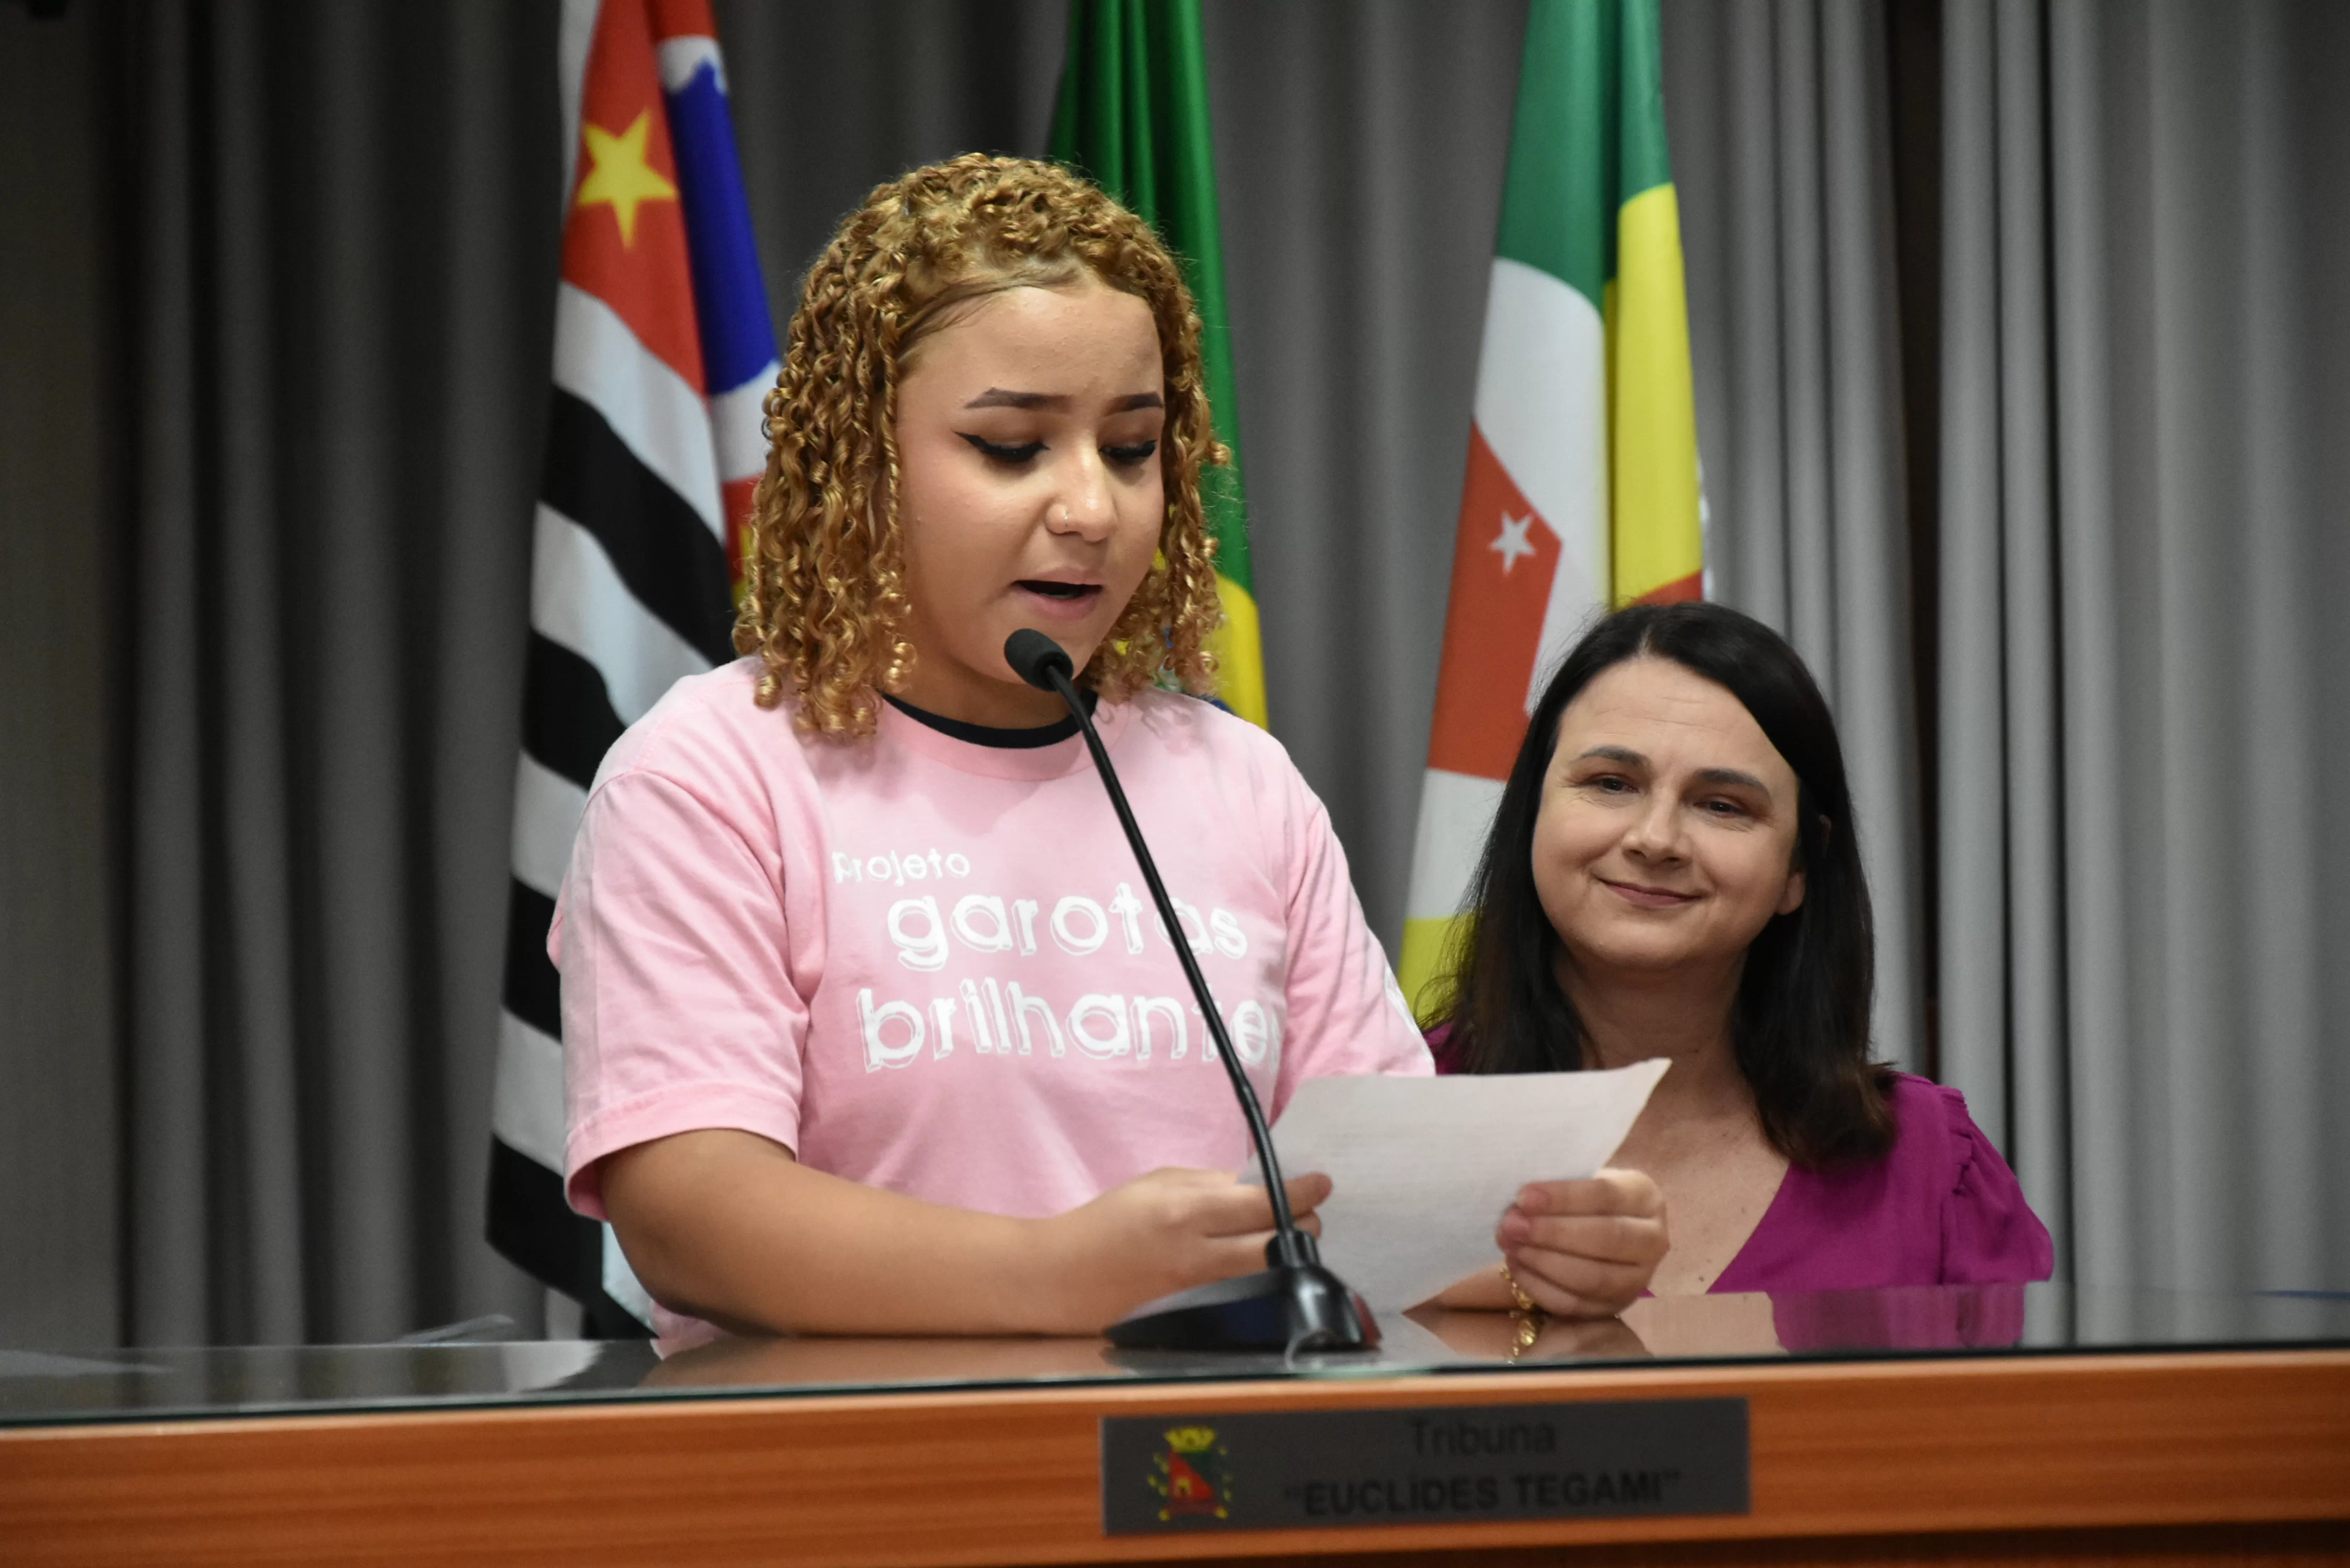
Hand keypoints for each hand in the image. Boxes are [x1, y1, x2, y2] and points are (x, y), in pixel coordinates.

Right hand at [1036, 1167, 1330, 1331]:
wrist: (1062, 1276)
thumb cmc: (1108, 1222)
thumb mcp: (1157, 1185)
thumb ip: (1209, 1184)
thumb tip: (1254, 1189)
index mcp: (1186, 1211)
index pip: (1262, 1203)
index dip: (1301, 1193)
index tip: (1322, 1184)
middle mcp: (1197, 1255)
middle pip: (1277, 1243)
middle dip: (1304, 1226)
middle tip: (1307, 1214)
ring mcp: (1198, 1292)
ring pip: (1269, 1274)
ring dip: (1286, 1254)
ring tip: (1286, 1240)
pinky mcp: (1194, 1317)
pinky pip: (1245, 1295)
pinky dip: (1261, 1279)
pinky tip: (1260, 1269)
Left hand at [1494, 1167, 1666, 1318]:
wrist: (1594, 1228)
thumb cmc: (1579, 1199)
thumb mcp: (1577, 1180)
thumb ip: (1554, 1189)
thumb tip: (1517, 1204)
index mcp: (1645, 1196)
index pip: (1607, 1195)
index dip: (1565, 1197)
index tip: (1525, 1197)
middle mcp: (1653, 1239)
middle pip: (1606, 1238)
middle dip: (1553, 1232)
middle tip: (1512, 1224)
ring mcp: (1638, 1279)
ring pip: (1593, 1278)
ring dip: (1544, 1262)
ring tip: (1511, 1244)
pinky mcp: (1615, 1307)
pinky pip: (1576, 1304)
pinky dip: (1540, 1287)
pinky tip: (1516, 1265)